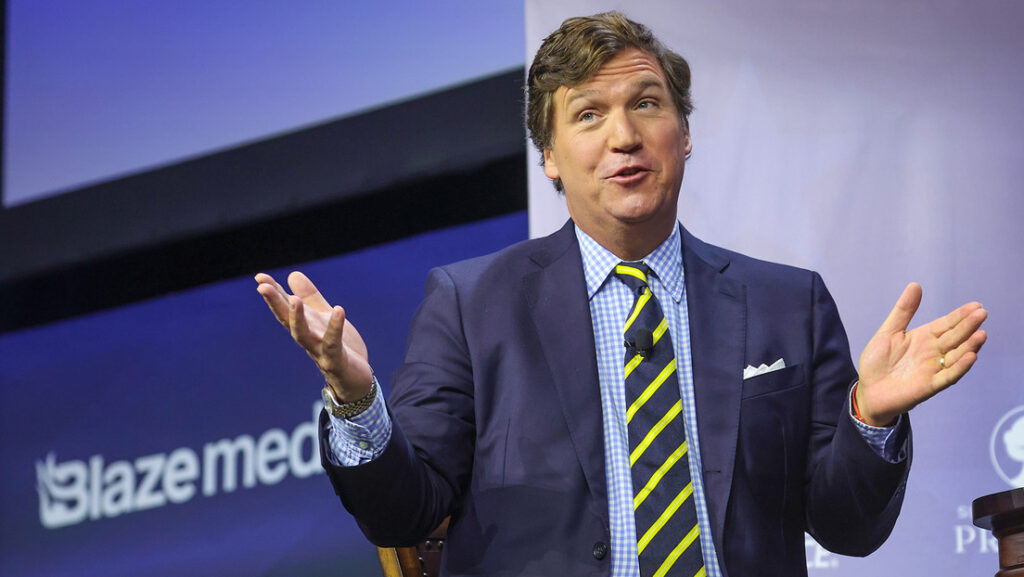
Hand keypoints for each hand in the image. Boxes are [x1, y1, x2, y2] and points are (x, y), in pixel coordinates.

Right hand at [255, 271, 372, 400]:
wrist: (356, 379)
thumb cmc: (339, 348)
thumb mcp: (324, 317)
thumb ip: (310, 298)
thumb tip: (292, 274)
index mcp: (305, 326)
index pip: (285, 308)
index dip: (273, 292)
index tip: (260, 277)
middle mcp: (307, 339)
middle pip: (287, 321)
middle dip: (275, 304)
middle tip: (262, 287)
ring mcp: (319, 351)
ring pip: (303, 335)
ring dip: (297, 318)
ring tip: (294, 299)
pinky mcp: (335, 361)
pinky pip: (333, 344)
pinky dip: (334, 328)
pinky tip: (338, 310)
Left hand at [856, 282, 987, 425]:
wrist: (868, 390)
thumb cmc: (877, 362)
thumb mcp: (888, 332)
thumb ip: (903, 311)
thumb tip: (916, 285)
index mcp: (924, 337)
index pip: (946, 324)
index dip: (960, 315)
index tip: (976, 305)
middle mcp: (933, 352)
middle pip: (955, 337)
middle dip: (968, 326)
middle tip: (982, 313)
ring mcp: (933, 369)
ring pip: (956, 356)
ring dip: (969, 346)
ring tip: (981, 334)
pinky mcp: (929, 385)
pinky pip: (948, 376)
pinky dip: (959, 367)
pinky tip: (970, 356)